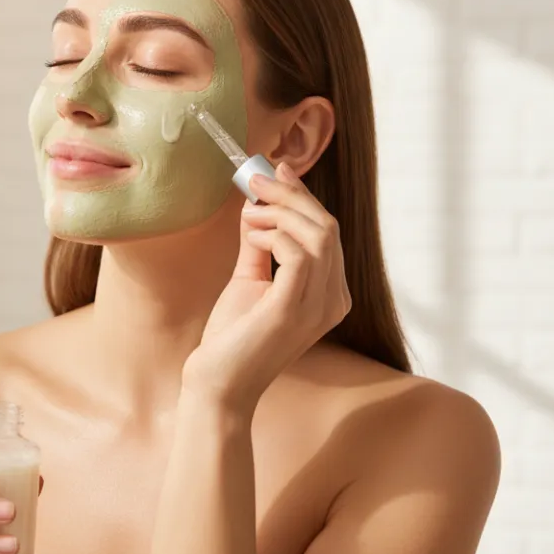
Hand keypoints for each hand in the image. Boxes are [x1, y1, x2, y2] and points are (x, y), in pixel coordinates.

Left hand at [181, 162, 351, 409]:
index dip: (303, 197)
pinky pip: (301, 253)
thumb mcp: (251, 278)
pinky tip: (252, 237)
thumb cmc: (234, 335)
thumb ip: (261, 244)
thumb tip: (260, 203)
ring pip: (319, 234)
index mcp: (330, 294)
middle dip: (290, 195)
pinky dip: (275, 234)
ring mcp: (319, 307)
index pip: (328, 232)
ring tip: (249, 212)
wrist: (218, 382)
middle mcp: (335, 300)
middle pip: (328, 226)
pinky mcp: (295, 309)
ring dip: (280, 211)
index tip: (276, 170)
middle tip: (254, 180)